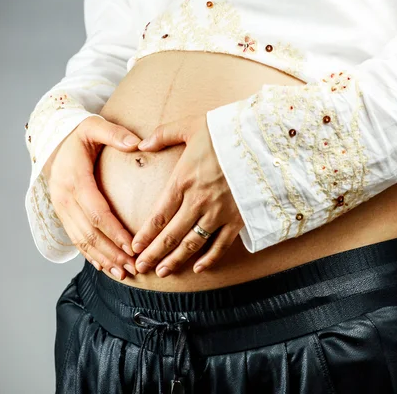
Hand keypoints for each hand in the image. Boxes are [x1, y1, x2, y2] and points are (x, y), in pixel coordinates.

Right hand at [42, 115, 141, 279]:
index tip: (132, 246)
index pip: (96, 212)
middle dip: (112, 252)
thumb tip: (137, 144)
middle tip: (133, 267)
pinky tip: (106, 267)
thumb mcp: (94, 126)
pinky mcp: (63, 215)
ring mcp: (61, 209)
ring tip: (123, 274)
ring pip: (82, 241)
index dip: (114, 231)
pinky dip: (91, 255)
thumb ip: (115, 133)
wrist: (54, 142)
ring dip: (103, 259)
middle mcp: (64, 198)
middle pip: (89, 233)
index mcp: (74, 180)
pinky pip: (76, 240)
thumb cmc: (80, 135)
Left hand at [131, 114, 244, 276]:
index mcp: (183, 180)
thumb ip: (163, 134)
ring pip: (192, 244)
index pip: (158, 215)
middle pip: (171, 235)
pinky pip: (221, 244)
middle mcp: (198, 201)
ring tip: (162, 272)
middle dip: (153, 254)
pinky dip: (210, 259)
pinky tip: (198, 268)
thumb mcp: (190, 125)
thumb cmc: (226, 130)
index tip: (134, 247)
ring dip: (176, 260)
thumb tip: (141, 144)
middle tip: (140, 267)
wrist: (262, 139)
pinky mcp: (238, 218)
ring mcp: (219, 212)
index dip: (145, 235)